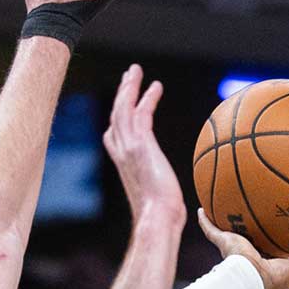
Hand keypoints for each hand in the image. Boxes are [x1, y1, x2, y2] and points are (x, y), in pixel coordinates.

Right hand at [103, 65, 183, 224]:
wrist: (158, 219)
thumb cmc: (162, 218)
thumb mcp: (158, 202)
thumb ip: (160, 193)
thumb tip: (176, 206)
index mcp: (124, 167)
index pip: (112, 139)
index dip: (115, 123)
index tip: (120, 110)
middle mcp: (121, 154)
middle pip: (115, 116)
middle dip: (121, 95)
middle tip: (128, 78)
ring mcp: (128, 148)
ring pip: (123, 108)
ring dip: (129, 87)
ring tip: (135, 70)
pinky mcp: (140, 144)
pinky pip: (140, 112)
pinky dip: (146, 96)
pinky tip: (156, 85)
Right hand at [197, 209, 288, 288]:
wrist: (252, 277)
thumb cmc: (276, 276)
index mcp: (265, 260)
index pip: (270, 245)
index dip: (275, 234)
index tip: (283, 220)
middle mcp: (249, 253)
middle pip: (249, 234)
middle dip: (251, 223)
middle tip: (258, 205)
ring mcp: (233, 248)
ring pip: (229, 229)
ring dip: (226, 218)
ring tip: (228, 200)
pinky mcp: (222, 242)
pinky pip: (210, 228)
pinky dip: (205, 220)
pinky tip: (202, 208)